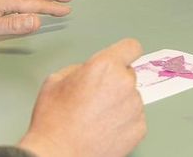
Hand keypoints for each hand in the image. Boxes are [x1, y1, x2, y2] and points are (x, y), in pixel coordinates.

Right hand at [18, 38, 146, 156]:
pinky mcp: (139, 129)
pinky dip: (124, 122)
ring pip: (131, 97)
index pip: (131, 47)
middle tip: (95, 96)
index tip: (123, 57)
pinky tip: (104, 128)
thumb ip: (79, 68)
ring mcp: (134, 107)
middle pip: (128, 74)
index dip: (124, 53)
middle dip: (114, 82)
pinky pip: (135, 118)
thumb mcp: (56, 80)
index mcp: (105, 66)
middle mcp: (124, 83)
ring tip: (96, 117)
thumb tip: (88, 72)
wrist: (58, 154)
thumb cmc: (54, 121)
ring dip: (119, 103)